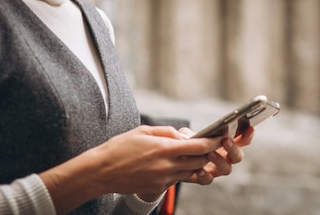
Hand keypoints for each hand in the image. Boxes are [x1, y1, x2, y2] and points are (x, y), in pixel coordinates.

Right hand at [40, 125, 223, 212]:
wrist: (100, 172)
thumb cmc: (120, 147)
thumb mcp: (145, 130)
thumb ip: (168, 132)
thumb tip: (186, 135)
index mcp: (165, 149)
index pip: (199, 147)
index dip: (213, 142)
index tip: (218, 137)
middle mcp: (167, 166)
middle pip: (200, 161)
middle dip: (208, 154)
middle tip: (210, 146)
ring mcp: (163, 179)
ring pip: (191, 173)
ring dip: (196, 164)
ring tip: (193, 154)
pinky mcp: (158, 188)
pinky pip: (177, 180)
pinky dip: (181, 172)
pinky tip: (175, 164)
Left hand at [178, 126, 254, 184]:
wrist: (176, 159)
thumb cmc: (186, 143)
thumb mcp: (187, 134)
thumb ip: (189, 133)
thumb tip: (190, 136)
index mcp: (226, 144)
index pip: (242, 140)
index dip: (247, 135)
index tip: (250, 128)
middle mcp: (225, 158)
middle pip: (238, 157)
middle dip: (234, 148)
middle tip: (226, 140)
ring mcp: (216, 169)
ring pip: (227, 169)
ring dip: (220, 161)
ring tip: (210, 153)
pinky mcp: (204, 178)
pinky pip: (208, 180)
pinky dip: (205, 175)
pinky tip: (199, 170)